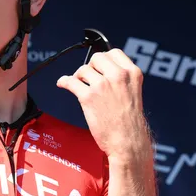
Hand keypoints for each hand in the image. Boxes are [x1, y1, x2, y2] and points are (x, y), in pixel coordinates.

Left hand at [56, 49, 151, 164]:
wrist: (128, 142)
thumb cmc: (130, 123)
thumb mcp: (133, 93)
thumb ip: (122, 79)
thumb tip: (100, 70)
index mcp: (132, 74)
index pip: (114, 53)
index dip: (104, 59)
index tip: (98, 66)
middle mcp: (118, 76)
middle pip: (97, 57)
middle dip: (90, 66)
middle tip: (88, 78)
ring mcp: (102, 85)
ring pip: (83, 69)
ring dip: (79, 77)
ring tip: (79, 85)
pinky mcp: (88, 97)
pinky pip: (70, 82)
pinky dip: (64, 82)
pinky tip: (63, 84)